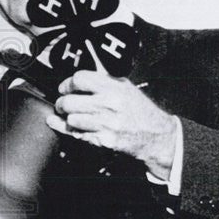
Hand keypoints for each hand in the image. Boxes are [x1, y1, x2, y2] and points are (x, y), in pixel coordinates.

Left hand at [47, 70, 176, 178]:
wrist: (156, 136)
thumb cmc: (140, 111)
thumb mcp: (125, 87)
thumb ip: (103, 80)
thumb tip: (78, 78)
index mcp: (114, 87)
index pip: (79, 79)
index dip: (67, 84)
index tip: (65, 88)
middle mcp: (109, 104)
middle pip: (69, 101)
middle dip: (61, 103)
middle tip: (62, 105)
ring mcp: (106, 124)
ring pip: (71, 119)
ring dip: (68, 119)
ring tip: (73, 117)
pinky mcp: (104, 140)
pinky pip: (78, 135)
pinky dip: (75, 131)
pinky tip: (76, 128)